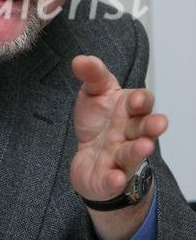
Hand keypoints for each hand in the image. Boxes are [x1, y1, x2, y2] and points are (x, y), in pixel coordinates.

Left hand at [70, 55, 167, 201]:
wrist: (90, 157)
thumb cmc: (98, 121)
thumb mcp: (93, 92)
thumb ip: (91, 75)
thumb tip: (80, 59)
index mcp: (127, 109)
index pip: (141, 102)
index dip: (140, 101)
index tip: (136, 99)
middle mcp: (128, 133)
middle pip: (143, 129)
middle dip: (151, 126)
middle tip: (159, 123)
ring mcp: (119, 156)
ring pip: (132, 153)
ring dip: (138, 150)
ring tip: (144, 147)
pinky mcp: (107, 177)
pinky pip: (112, 180)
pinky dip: (114, 179)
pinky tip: (116, 178)